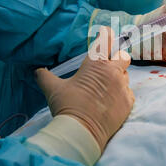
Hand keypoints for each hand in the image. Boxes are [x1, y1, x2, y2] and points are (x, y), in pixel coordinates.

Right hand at [35, 27, 134, 151]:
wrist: (81, 132)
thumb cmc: (67, 106)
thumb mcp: (53, 88)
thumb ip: (45, 76)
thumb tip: (37, 71)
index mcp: (96, 64)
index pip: (106, 40)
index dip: (106, 35)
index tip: (105, 33)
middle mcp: (113, 72)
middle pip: (123, 56)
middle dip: (117, 57)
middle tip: (107, 65)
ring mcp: (123, 87)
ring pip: (126, 75)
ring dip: (118, 77)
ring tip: (106, 87)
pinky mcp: (128, 102)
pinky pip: (128, 92)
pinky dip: (121, 94)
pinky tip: (111, 101)